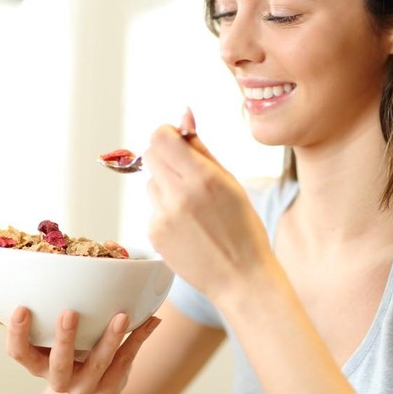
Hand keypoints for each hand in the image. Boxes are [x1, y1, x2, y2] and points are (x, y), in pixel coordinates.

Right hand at [0, 294, 160, 393]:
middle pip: (58, 364)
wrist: (85, 390)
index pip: (19, 353)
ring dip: (111, 340)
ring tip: (123, 315)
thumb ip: (7, 318)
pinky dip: (138, 341)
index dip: (17, 334)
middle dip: (64, 339)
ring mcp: (85, 387)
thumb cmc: (56, 351)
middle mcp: (59, 379)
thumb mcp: (35, 338)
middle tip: (70, 311)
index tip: (21, 308)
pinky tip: (151, 320)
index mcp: (37, 363)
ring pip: (98, 366)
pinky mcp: (110, 388)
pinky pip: (126, 364)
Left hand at [143, 109, 277, 302]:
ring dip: (166, 185)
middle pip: (150, 154)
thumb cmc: (243, 227)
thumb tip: (183, 115)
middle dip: (165, 155)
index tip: (179, 141)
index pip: (160, 137)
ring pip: (151, 182)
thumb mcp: (231, 182)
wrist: (241, 278)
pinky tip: (189, 227)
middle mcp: (178, 195)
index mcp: (202, 178)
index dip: (167, 134)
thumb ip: (202, 149)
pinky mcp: (154, 234)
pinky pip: (153, 208)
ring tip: (193, 206)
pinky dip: (166, 210)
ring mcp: (162, 217)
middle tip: (185, 169)